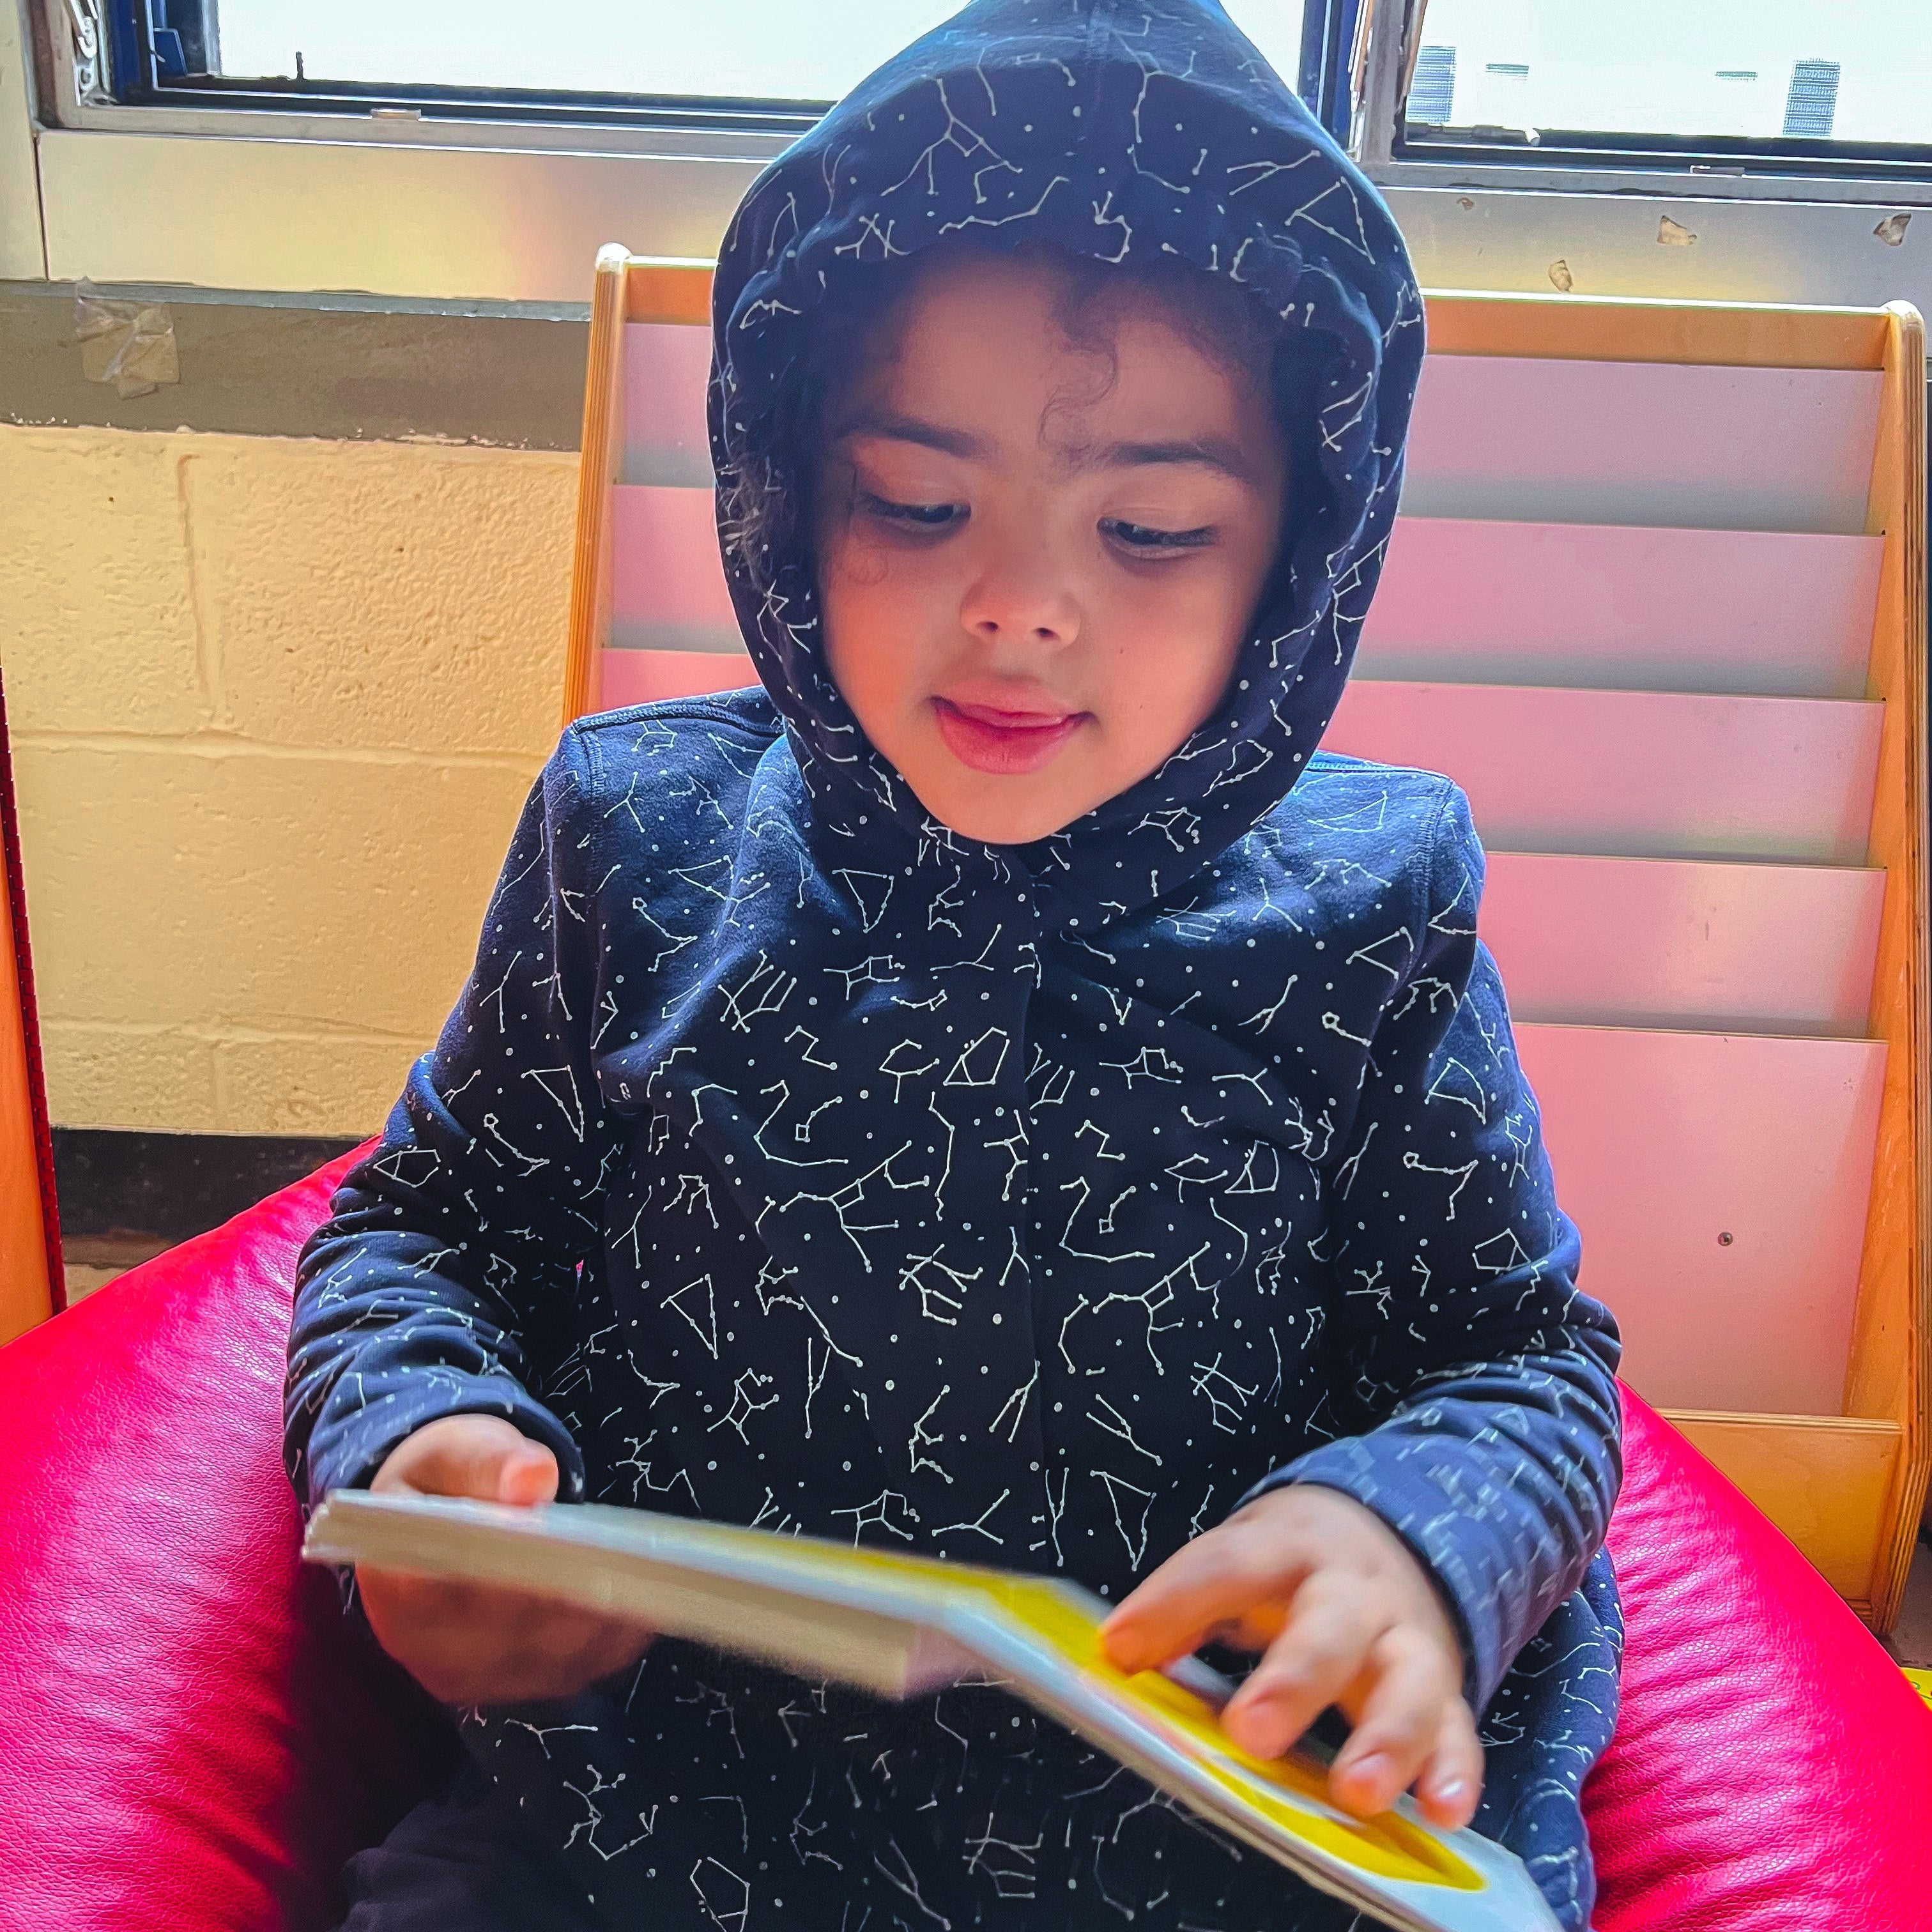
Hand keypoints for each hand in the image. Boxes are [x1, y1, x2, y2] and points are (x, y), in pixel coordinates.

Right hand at [358, 1414, 654, 1705]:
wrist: (430, 1516)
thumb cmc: (443, 1477)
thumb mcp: (455, 1450)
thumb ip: (489, 1462)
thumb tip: (533, 1478)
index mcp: (394, 1584)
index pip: (457, 1598)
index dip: (518, 1583)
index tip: (576, 1553)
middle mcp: (423, 1647)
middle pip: (513, 1638)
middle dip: (576, 1603)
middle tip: (638, 1570)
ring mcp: (467, 1676)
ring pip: (549, 1663)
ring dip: (602, 1627)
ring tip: (653, 1583)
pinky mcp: (508, 1685)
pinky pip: (570, 1673)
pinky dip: (609, 1644)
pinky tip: (644, 1608)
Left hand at [1099, 1484, 1480, 1828]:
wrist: (1390, 1533)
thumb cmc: (1290, 1566)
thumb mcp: (1239, 1562)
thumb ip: (1186, 1607)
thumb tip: (1120, 1654)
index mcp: (1285, 1547)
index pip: (1227, 1564)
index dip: (1173, 1602)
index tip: (1123, 1647)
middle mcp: (1351, 1588)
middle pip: (1329, 1624)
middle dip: (1294, 1679)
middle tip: (1251, 1732)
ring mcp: (1404, 1637)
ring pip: (1407, 1680)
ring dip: (1385, 1737)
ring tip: (1354, 1791)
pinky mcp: (1444, 1686)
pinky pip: (1457, 1728)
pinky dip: (1452, 1770)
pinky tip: (1439, 1811)